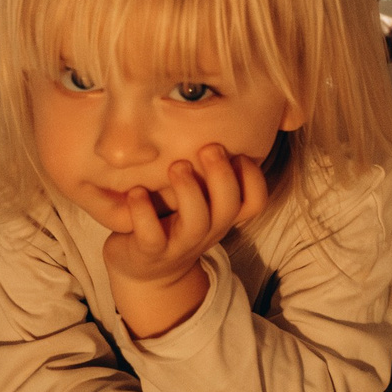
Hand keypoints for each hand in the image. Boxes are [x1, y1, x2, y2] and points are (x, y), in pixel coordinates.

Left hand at [103, 143, 265, 340]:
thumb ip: (206, 175)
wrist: (146, 273)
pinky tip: (135, 191)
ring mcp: (180, 243)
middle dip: (221, 174)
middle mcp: (207, 230)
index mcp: (222, 216)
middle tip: (208, 148)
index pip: (256, 202)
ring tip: (176, 166)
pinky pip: (151, 235)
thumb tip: (212, 118)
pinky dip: (142, 211)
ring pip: (197, 221)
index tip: (237, 153)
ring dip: (188, 189)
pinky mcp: (150, 252)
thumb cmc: (173, 223)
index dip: (254, 177)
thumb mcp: (198, 203)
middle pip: (229, 206)